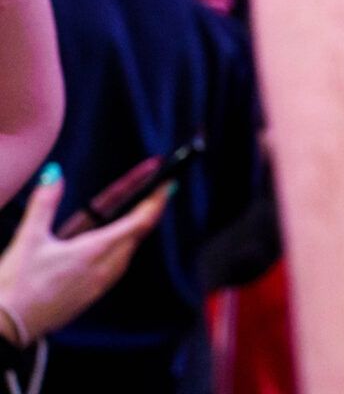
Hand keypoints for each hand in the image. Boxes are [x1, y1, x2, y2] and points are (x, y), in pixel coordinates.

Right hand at [0, 166, 170, 343]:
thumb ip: (45, 203)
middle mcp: (104, 269)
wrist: (5, 329)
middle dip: (148, 212)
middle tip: (154, 193)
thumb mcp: (29, 239)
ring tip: (138, 215)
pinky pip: (116, 267)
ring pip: (128, 253)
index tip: (168, 185)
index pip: (138, 222)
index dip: (156, 202)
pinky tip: (111, 246)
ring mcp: (99, 286)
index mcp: (94, 251)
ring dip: (135, 232)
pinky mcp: (90, 297)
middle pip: (137, 236)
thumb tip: (55, 174)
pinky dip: (121, 249)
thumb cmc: (16, 286)